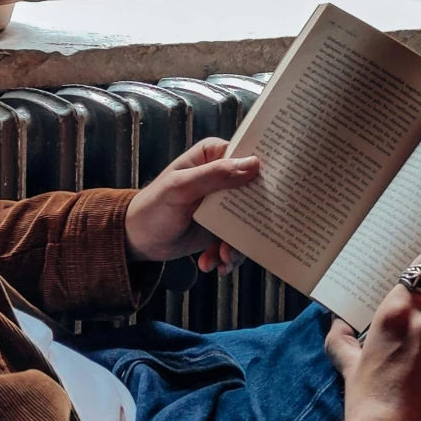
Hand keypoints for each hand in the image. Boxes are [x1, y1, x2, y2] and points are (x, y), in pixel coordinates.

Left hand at [124, 137, 260, 270]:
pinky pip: (237, 240)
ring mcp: (225, 204)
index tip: (283, 189)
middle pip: (256, 192)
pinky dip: (227, 256)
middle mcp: (223, 177)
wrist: (138, 239)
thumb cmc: (153, 206)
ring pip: (250, 222)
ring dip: (238, 245)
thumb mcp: (181, 188)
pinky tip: (212, 264)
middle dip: (256, 219)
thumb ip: (214, 175)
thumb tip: (253, 164)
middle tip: (248, 236)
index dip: (267, 170)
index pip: (249, 156)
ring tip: (221, 258)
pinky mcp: (222, 227)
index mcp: (214, 156)